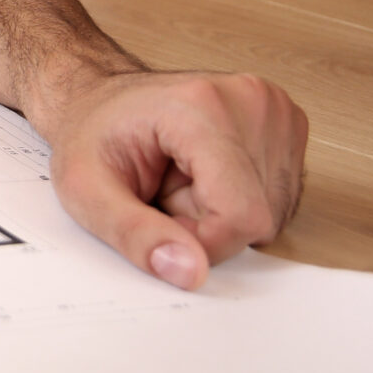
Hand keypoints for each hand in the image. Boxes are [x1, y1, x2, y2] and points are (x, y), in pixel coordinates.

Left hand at [44, 68, 307, 288]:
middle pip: (258, 217)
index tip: (160, 222)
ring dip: (222, 215)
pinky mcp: (286, 126)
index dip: (202, 242)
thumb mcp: (86, 191)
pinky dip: (237, 201)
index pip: (241, 214)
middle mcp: (250, 101)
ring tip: (179, 180)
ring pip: (271, 213)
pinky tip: (203, 175)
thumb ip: (136, 235)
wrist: (97, 100)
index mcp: (201, 106)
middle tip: (162, 193)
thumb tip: (191, 273)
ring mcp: (274, 110)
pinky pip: (276, 199)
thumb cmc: (91, 136)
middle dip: (207, 226)